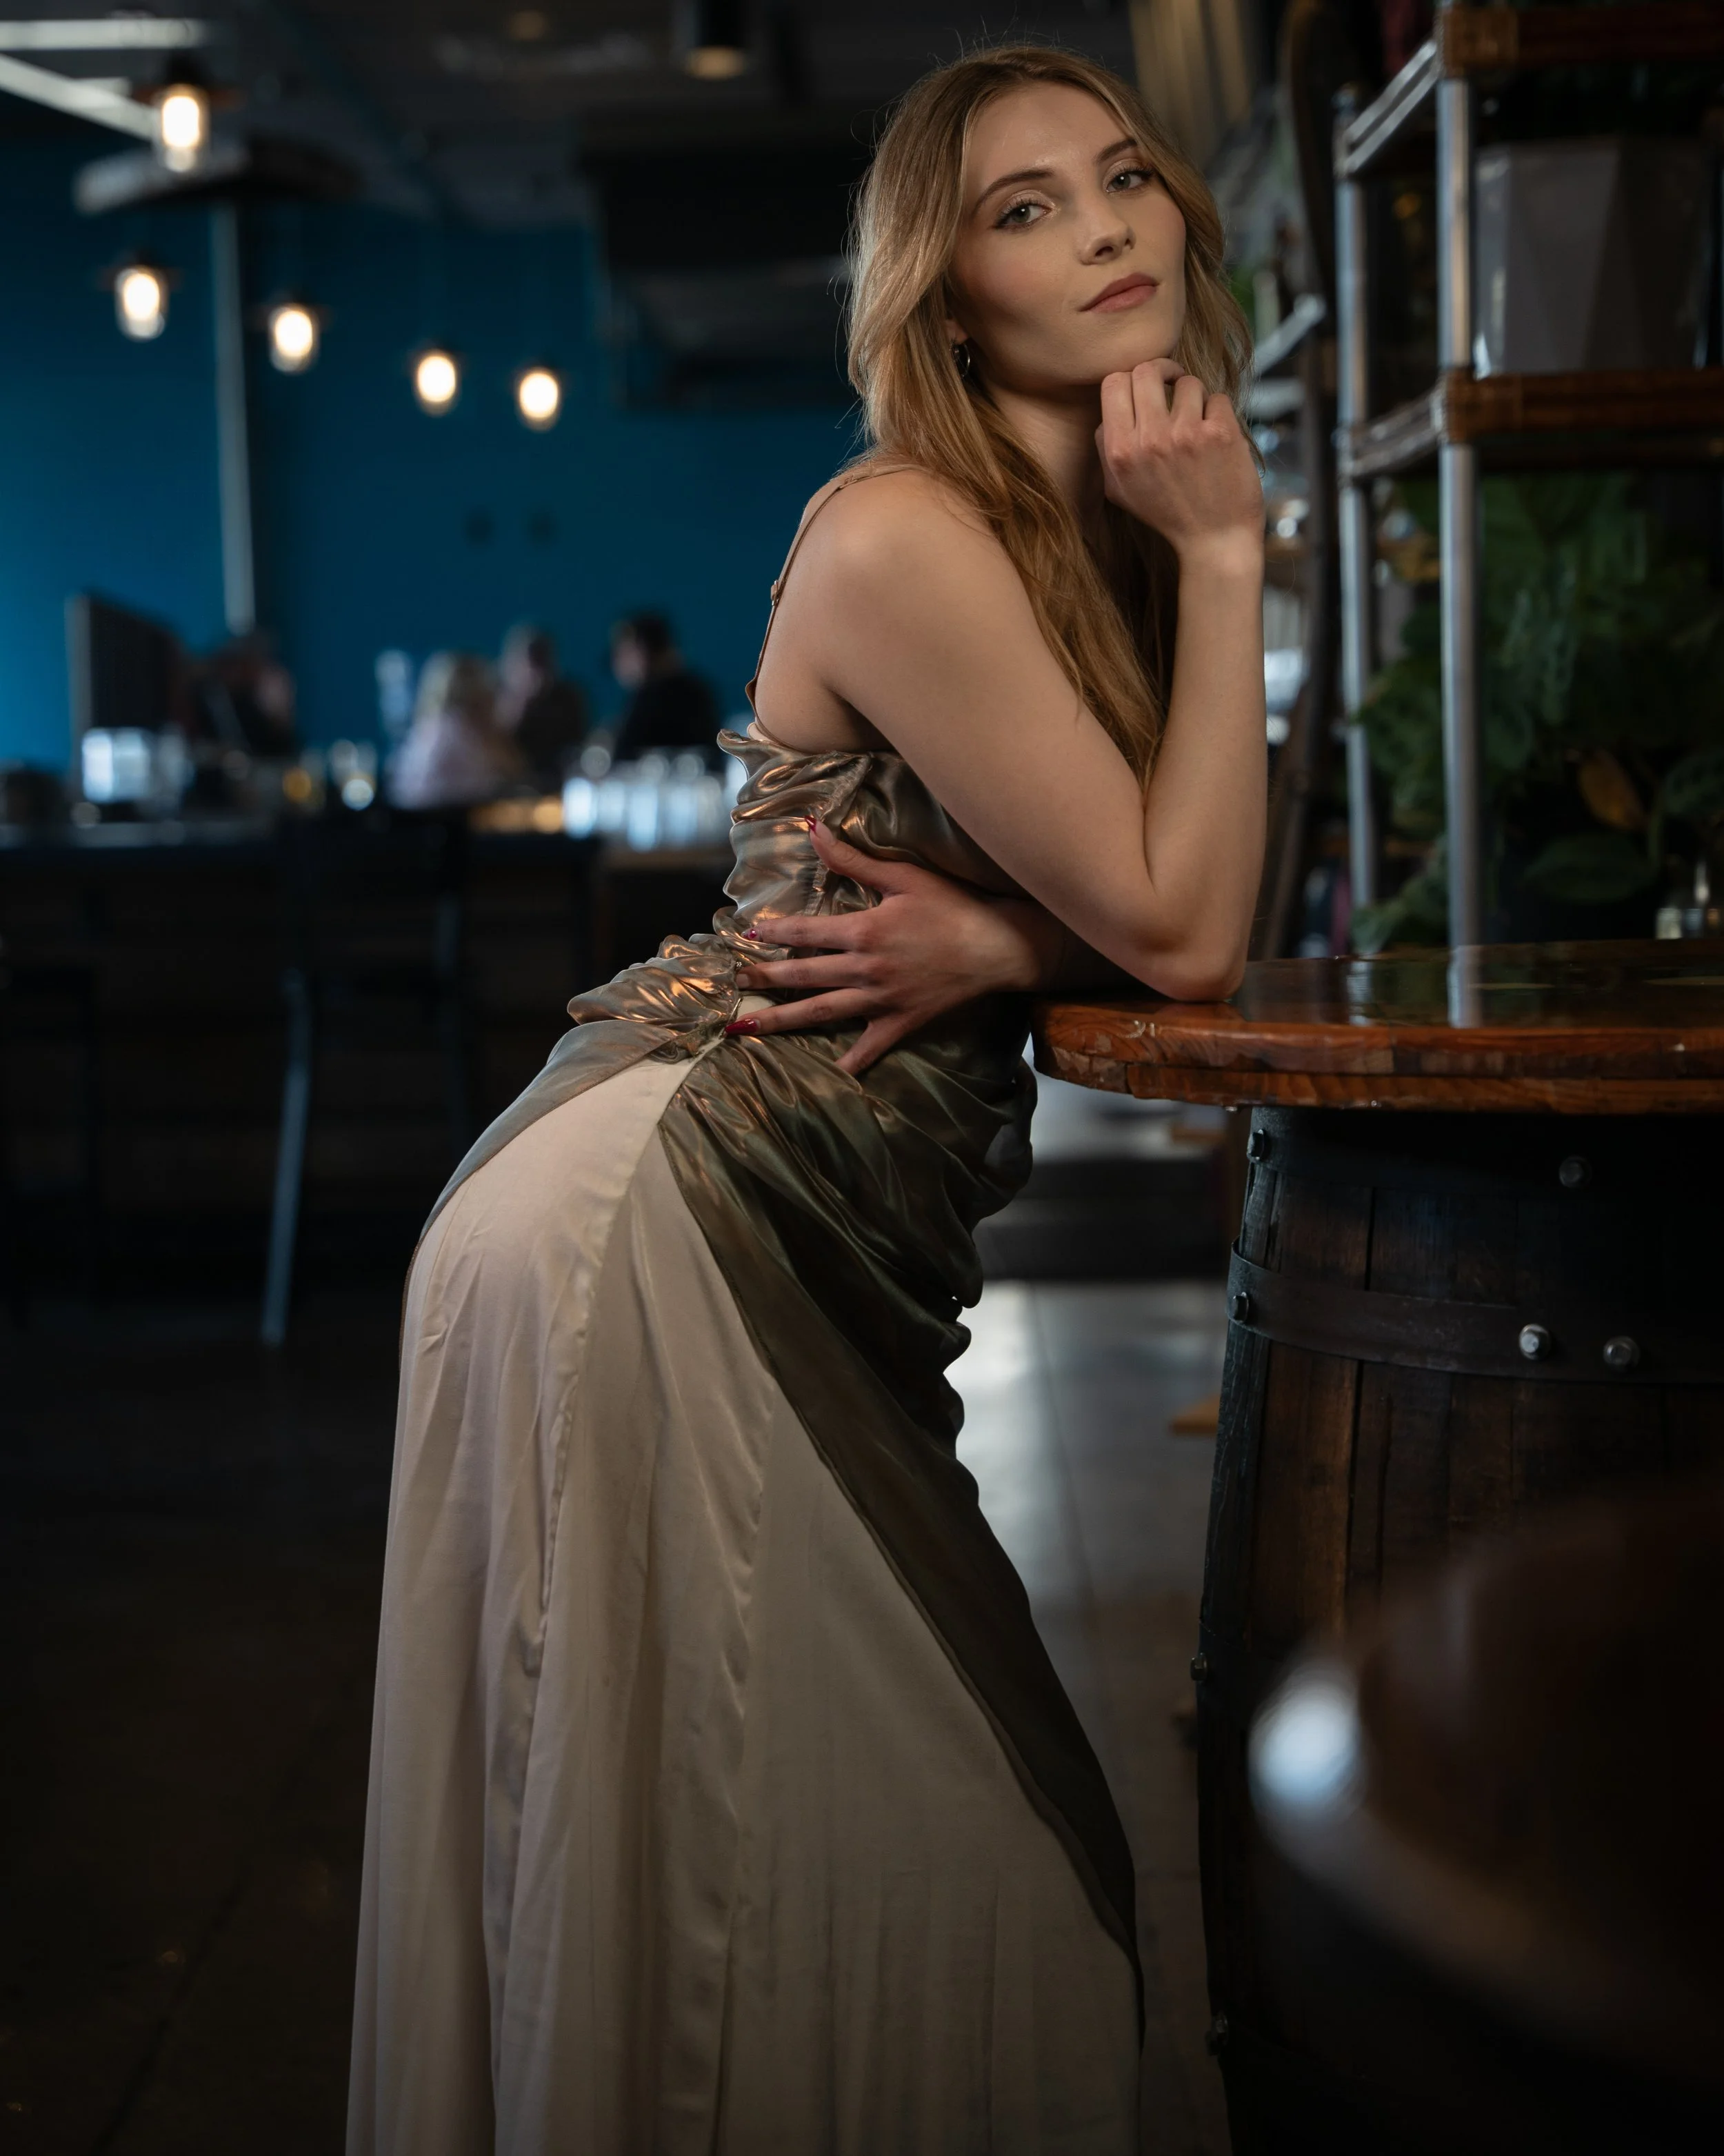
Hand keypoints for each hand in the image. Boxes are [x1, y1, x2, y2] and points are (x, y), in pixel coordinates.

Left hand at [730, 821, 1041, 1074]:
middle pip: (803, 976)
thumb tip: (813, 830)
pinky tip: (833, 1072)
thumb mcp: (903, 876)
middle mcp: (865, 969)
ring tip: (746, 1027)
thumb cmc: (954, 906)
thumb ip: (853, 859)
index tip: (749, 937)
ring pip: (821, 1012)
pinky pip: (870, 1047)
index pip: (806, 932)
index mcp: (864, 931)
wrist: (998, 946)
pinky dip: (852, 1061)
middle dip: (764, 979)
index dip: (775, 933)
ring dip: (780, 1020)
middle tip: (734, 983)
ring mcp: (881, 1000)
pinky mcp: (901, 1021)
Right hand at [1096, 359, 1261, 574]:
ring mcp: (1185, 435)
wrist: (1214, 541)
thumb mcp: (1120, 490)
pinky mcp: (1220, 434)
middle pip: (1146, 370)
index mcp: (1120, 452)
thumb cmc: (1168, 514)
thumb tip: (1109, 412)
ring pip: (1187, 382)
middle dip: (1162, 373)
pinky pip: (1217, 398)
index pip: (1113, 382)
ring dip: (1195, 397)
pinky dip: (1219, 413)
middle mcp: (1149, 441)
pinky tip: (1217, 438)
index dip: (1131, 378)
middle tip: (1174, 385)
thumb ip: (1107, 450)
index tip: (1147, 388)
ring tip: (1198, 423)